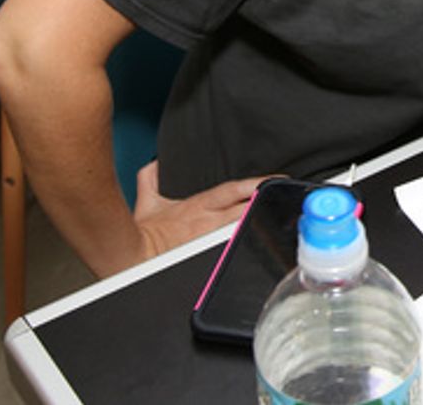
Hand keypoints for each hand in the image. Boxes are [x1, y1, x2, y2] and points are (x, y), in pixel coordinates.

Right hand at [130, 160, 270, 264]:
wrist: (134, 258)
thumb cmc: (144, 233)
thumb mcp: (148, 201)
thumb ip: (152, 177)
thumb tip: (155, 163)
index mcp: (200, 205)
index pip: (234, 189)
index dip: (257, 183)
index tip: (276, 179)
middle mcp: (210, 221)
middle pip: (248, 208)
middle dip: (267, 202)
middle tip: (288, 197)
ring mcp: (213, 239)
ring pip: (245, 228)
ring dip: (262, 222)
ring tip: (284, 217)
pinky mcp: (212, 258)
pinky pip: (236, 248)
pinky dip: (249, 243)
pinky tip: (264, 241)